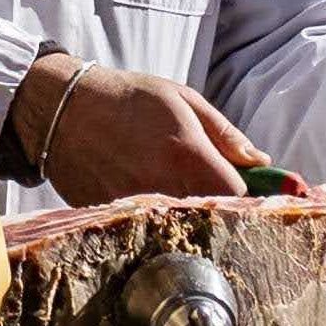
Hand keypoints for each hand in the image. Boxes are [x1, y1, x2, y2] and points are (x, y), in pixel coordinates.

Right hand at [9, 55, 268, 205]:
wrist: (63, 108)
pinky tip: (150, 196)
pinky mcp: (116, 219)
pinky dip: (159, 219)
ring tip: (180, 192)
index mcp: (188, 155)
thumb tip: (262, 163)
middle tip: (218, 194)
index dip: (253, 198)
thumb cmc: (126, 97)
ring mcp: (138, 208)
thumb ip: (225, 134)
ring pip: (182, 228)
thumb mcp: (182, 99)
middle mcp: (165, 187)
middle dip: (223, 210)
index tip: (253, 193)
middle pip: (214, 220)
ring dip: (192, 217)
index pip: (241, 198)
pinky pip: (150, 228)